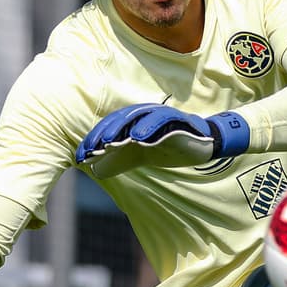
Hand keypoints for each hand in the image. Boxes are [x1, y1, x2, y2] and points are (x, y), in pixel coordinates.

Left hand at [75, 104, 248, 177]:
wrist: (204, 146)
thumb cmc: (169, 147)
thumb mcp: (139, 157)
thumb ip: (118, 161)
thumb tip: (94, 170)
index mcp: (134, 122)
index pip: (110, 127)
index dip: (94, 139)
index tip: (81, 155)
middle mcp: (145, 116)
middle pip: (119, 120)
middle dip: (103, 134)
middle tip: (90, 149)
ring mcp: (162, 117)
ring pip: (138, 117)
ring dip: (121, 128)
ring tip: (108, 141)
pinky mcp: (178, 121)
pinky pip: (162, 120)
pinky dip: (149, 126)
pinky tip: (138, 137)